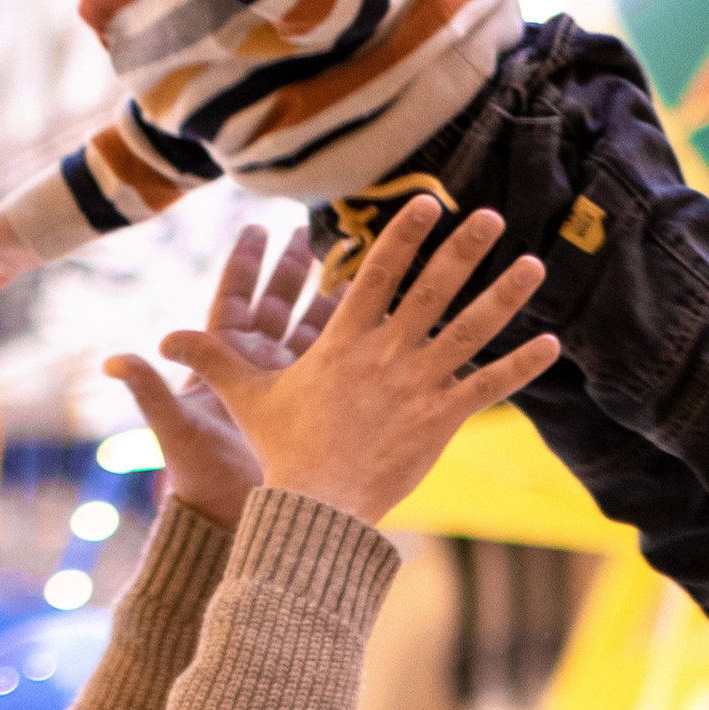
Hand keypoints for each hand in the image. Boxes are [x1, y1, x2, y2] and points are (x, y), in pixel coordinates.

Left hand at [103, 228, 331, 533]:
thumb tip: (111, 360)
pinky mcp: (314, 405)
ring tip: (352, 263)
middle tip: (310, 233)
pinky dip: (352, 338)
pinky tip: (377, 315)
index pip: (232, 301)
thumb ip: (149, 390)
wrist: (234, 522)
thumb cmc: (200, 478)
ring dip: (329, 297)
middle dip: (292, 269)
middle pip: (276, 305)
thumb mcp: (175, 430)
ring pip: (311, 329)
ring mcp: (287, 386)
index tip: (258, 228)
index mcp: (221, 363)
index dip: (245, 265)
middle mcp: (255, 368)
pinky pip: (335, 363)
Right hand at [159, 197, 554, 527]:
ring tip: (534, 263)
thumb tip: (158, 342)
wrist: (317, 507)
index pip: (378, 272)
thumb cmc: (282, 451)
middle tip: (490, 215)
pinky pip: (487, 387)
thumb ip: (214, 361)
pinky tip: (550, 344)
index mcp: (346, 340)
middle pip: (432, 289)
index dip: (404, 234)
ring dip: (504, 295)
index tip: (428, 202)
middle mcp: (388, 354)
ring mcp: (418, 385)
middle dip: (463, 249)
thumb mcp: (247, 398)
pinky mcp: (442, 420)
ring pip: (469, 330)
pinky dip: (519, 366)